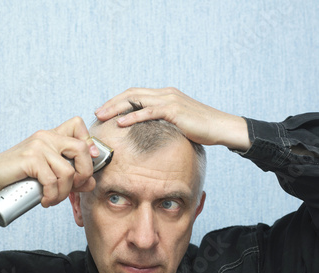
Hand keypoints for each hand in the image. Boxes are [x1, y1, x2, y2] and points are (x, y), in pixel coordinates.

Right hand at [0, 117, 99, 206]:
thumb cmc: (19, 176)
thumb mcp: (48, 173)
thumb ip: (70, 176)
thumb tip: (91, 183)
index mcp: (52, 136)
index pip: (78, 124)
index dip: (89, 142)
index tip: (85, 163)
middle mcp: (46, 136)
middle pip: (82, 148)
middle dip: (84, 173)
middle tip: (73, 188)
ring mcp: (38, 146)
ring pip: (68, 171)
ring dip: (64, 193)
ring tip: (53, 199)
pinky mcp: (30, 158)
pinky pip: (52, 181)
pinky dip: (52, 196)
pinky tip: (45, 201)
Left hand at [95, 87, 250, 150]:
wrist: (221, 127)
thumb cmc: (201, 128)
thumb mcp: (179, 122)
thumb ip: (164, 122)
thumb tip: (151, 132)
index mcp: (165, 95)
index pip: (136, 93)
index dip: (118, 101)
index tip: (105, 110)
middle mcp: (165, 93)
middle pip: (132, 93)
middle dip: (112, 102)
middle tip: (97, 112)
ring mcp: (170, 100)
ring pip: (136, 100)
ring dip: (117, 108)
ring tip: (103, 116)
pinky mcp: (174, 110)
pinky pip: (149, 112)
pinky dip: (133, 117)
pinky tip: (120, 122)